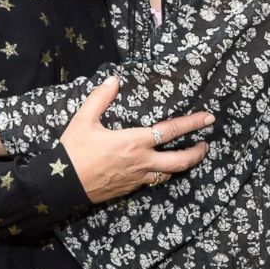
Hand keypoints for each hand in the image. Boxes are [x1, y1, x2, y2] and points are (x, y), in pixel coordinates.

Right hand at [60, 76, 213, 203]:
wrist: (61, 185)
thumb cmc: (73, 151)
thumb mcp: (84, 120)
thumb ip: (100, 98)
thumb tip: (113, 79)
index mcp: (134, 142)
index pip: (170, 131)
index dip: (192, 123)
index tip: (208, 118)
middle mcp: (142, 161)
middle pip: (180, 160)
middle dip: (197, 152)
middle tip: (206, 144)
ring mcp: (137, 178)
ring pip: (169, 173)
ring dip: (181, 165)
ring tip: (186, 156)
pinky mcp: (130, 189)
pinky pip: (153, 181)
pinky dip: (162, 174)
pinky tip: (160, 168)